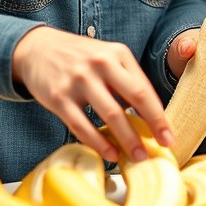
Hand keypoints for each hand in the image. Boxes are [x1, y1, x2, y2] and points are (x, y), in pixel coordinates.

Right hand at [11, 26, 172, 164]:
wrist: (37, 48)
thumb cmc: (80, 58)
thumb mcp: (106, 57)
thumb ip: (126, 80)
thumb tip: (150, 116)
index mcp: (117, 53)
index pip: (144, 88)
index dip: (159, 115)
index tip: (168, 136)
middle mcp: (100, 63)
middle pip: (133, 98)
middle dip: (150, 127)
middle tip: (159, 150)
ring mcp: (78, 79)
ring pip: (110, 115)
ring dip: (127, 140)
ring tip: (137, 156)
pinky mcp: (58, 96)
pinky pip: (82, 125)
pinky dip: (98, 143)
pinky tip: (110, 153)